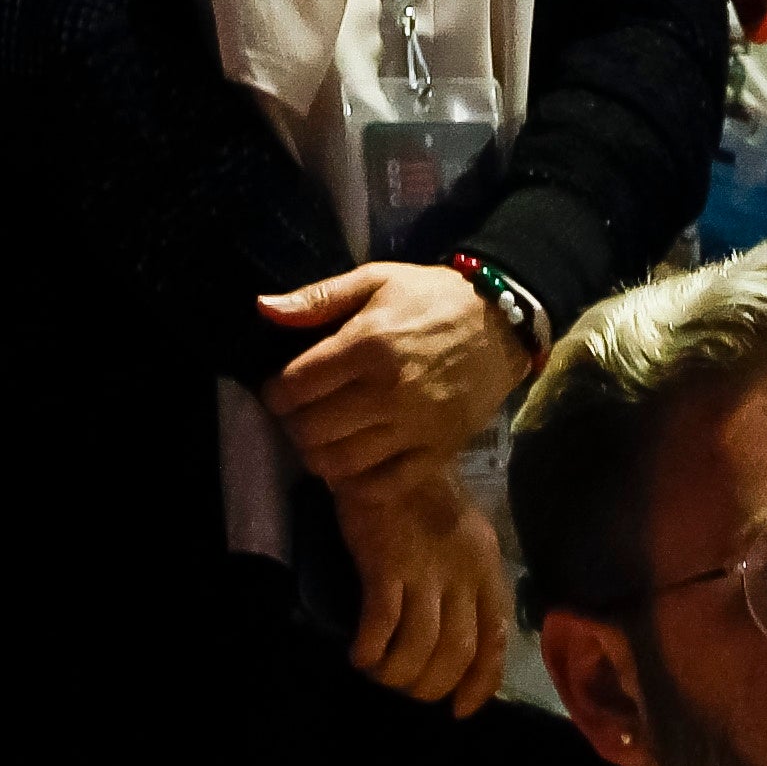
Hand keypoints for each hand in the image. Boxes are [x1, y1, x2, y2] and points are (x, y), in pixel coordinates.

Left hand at [260, 257, 522, 482]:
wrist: (502, 323)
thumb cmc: (432, 298)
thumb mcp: (375, 280)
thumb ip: (318, 298)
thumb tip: (264, 309)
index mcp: (367, 344)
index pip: (295, 386)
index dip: (275, 393)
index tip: (280, 390)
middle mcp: (388, 391)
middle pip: (311, 429)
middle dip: (294, 425)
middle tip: (301, 415)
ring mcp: (415, 427)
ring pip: (340, 463)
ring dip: (319, 455)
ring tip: (322, 439)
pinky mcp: (437, 451)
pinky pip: (382, 485)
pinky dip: (356, 483)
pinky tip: (352, 464)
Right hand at [325, 458, 509, 713]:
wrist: (384, 454)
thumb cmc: (423, 498)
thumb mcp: (464, 538)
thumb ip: (469, 583)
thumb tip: (460, 640)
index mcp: (487, 569)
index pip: (495, 640)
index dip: (480, 684)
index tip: (460, 709)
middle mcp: (463, 573)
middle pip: (457, 652)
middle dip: (432, 685)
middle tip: (408, 690)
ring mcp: (425, 569)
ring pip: (420, 647)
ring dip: (398, 674)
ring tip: (380, 674)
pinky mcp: (385, 565)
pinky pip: (381, 625)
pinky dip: (370, 650)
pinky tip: (359, 656)